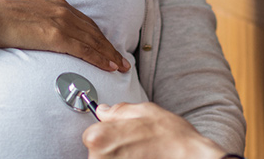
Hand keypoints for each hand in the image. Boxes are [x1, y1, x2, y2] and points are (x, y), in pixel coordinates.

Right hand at [0, 0, 129, 71]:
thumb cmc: (5, 19)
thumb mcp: (31, 16)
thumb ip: (45, 23)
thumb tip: (49, 37)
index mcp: (58, 6)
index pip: (86, 24)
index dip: (100, 38)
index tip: (110, 48)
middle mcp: (63, 11)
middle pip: (94, 32)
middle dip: (109, 47)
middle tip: (122, 61)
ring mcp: (60, 22)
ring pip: (93, 41)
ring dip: (108, 54)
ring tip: (119, 66)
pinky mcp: (55, 35)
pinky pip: (83, 48)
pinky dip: (98, 57)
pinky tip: (108, 65)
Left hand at [82, 102, 226, 158]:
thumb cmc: (173, 140)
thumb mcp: (146, 111)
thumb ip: (119, 110)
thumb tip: (104, 111)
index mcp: (100, 138)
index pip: (90, 136)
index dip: (107, 134)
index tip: (120, 135)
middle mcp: (100, 158)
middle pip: (97, 152)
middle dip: (114, 149)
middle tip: (136, 146)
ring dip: (122, 158)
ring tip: (142, 155)